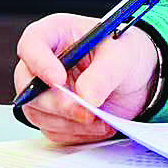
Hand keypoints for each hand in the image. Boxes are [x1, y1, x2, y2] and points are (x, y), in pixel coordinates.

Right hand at [13, 14, 160, 144]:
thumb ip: (103, 74)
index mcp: (55, 34)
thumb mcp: (121, 55)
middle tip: (84, 111)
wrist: (139, 79)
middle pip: (28, 86)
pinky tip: (98, 126)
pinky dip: (76, 133)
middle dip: (57, 103)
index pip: (31, 44)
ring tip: (101, 120)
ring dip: (69, 122)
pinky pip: (52, 130)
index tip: (59, 80)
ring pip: (38, 112)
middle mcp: (44, 63)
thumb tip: (85, 97)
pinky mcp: (53, 115)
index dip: (40, 63)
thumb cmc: (125, 54)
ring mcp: (45, 91)